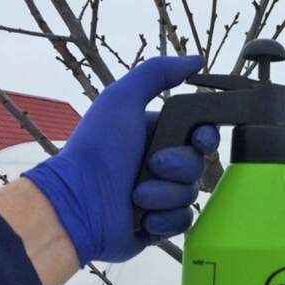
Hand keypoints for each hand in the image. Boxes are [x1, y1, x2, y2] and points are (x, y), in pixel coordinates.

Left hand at [24, 56, 218, 264]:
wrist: (78, 202)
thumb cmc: (97, 149)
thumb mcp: (122, 98)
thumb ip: (158, 72)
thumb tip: (197, 60)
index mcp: (156, 135)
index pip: (200, 135)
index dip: (206, 138)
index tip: (200, 140)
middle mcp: (160, 164)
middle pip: (198, 165)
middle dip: (179, 167)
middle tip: (153, 167)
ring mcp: (159, 196)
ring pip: (191, 195)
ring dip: (165, 195)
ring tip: (137, 196)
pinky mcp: (157, 224)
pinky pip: (182, 221)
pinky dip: (164, 219)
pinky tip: (142, 217)